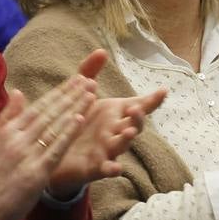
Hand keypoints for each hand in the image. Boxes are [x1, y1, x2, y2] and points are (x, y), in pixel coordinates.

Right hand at [0, 73, 94, 219]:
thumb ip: (8, 117)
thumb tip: (19, 92)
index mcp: (9, 131)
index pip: (39, 106)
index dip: (60, 92)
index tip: (76, 79)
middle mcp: (17, 139)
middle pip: (49, 113)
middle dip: (71, 95)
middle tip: (89, 80)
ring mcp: (26, 155)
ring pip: (54, 127)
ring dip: (74, 108)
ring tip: (91, 93)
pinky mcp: (36, 172)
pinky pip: (55, 149)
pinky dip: (68, 133)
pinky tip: (80, 119)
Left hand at [45, 51, 165, 198]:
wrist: (54, 153)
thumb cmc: (74, 122)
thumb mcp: (79, 95)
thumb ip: (89, 73)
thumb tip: (102, 51)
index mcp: (114, 113)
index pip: (138, 105)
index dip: (152, 100)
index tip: (164, 90)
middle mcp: (114, 131)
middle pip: (134, 125)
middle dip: (138, 118)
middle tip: (136, 109)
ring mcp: (106, 150)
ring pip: (121, 145)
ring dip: (127, 139)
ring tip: (129, 131)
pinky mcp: (93, 167)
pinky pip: (106, 168)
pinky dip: (112, 169)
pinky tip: (117, 168)